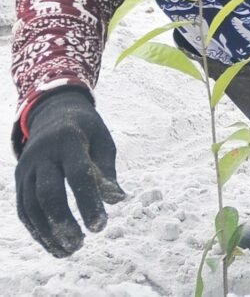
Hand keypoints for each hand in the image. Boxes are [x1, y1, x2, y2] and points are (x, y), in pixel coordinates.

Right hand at [15, 88, 125, 256]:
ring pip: (31, 205)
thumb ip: (108, 169)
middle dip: (63, 222)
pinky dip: (37, 230)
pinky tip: (54, 245)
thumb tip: (116, 199)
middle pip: (48, 193)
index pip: (78, 174)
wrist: (53, 113)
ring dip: (48, 232)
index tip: (100, 226)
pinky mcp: (19, 180)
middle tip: (81, 243)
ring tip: (70, 250)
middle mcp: (43, 154)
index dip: (88, 202)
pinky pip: (24, 210)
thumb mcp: (103, 140)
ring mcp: (27, 167)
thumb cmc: (86, 130)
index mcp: (69, 140)